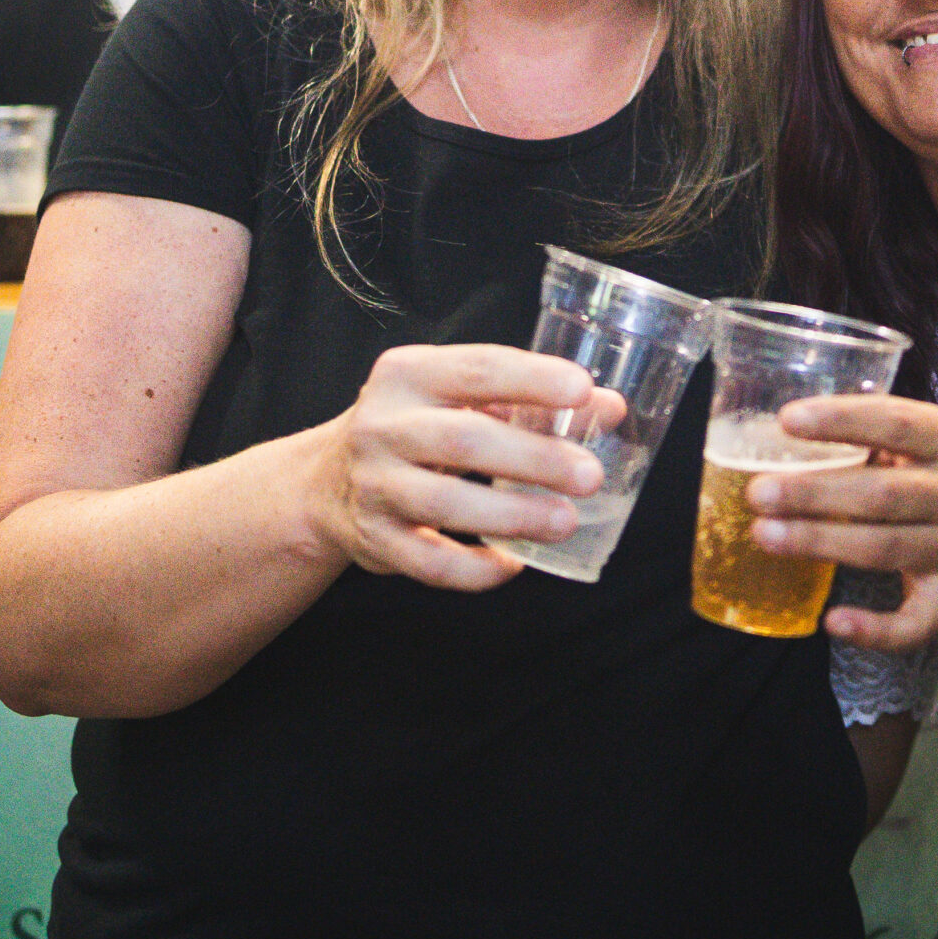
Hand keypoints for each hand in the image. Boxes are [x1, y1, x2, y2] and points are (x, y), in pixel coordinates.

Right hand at [324, 344, 621, 589]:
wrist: (327, 481)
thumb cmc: (417, 428)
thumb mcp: (461, 400)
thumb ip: (530, 401)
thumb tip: (609, 408)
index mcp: (409, 374)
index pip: (477, 368)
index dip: (531, 378)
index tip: (581, 390)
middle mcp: (383, 425)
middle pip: (463, 439)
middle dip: (533, 458)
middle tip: (589, 476)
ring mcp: (375, 485)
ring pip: (446, 504)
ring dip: (513, 515)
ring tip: (565, 522)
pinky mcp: (374, 539)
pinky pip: (429, 562)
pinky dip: (475, 570)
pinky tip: (512, 564)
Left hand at [745, 394, 937, 649]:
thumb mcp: (935, 440)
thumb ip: (880, 433)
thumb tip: (789, 431)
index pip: (899, 423)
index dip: (843, 420)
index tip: (788, 419)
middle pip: (884, 495)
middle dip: (817, 493)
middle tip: (760, 492)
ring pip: (886, 550)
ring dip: (823, 543)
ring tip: (766, 535)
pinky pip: (914, 623)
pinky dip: (875, 630)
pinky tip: (832, 622)